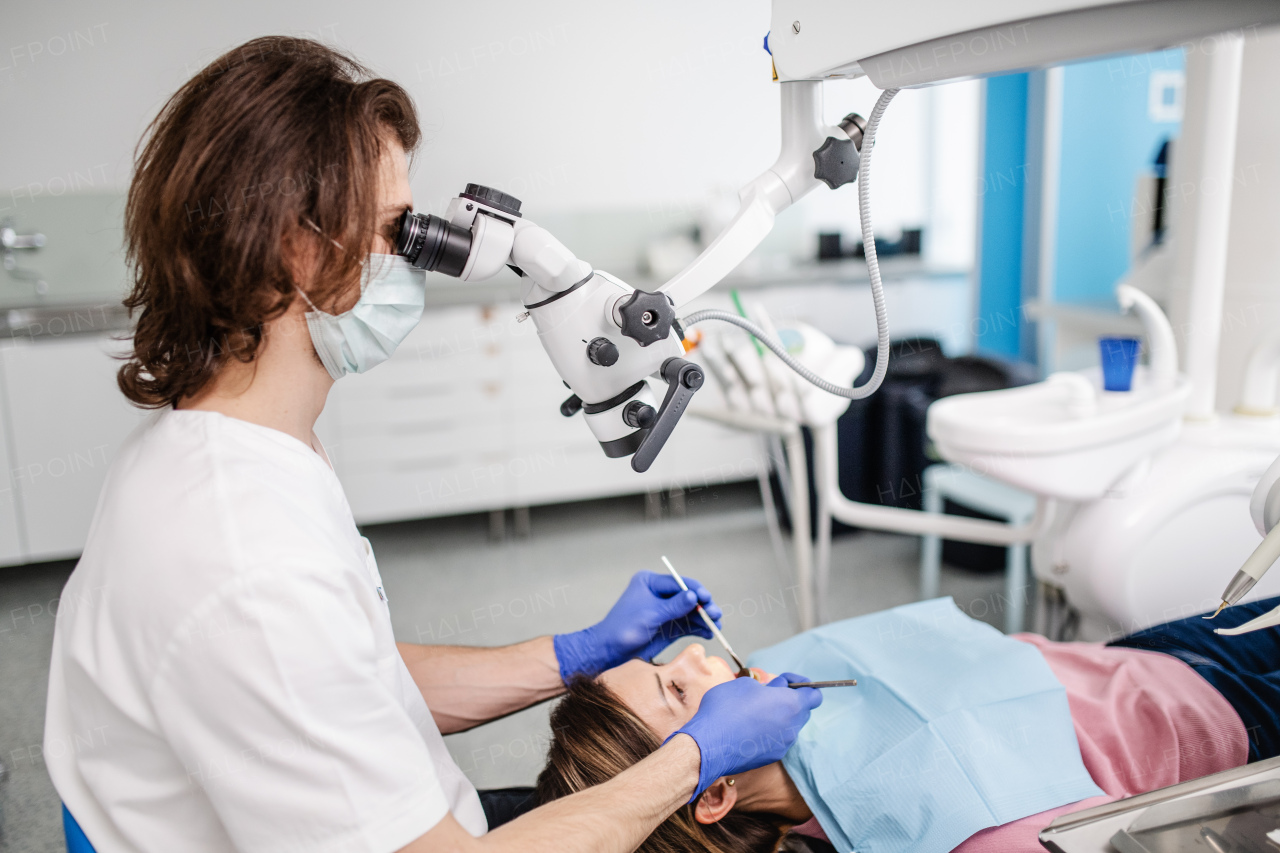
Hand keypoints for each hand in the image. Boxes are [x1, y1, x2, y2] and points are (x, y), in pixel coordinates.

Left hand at [552, 571, 722, 681]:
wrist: (610, 652)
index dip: (695, 591)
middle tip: (715, 614)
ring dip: (703, 618)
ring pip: (690, 612)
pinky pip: (687, 625)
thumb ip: (673, 606)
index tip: (706, 599)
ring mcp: (665, 611)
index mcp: (650, 582)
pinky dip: (698, 628)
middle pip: (687, 597)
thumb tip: (694, 596)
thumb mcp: (650, 615)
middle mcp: (659, 594)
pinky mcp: (668, 627)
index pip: (678, 583)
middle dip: (702, 606)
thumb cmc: (623, 628)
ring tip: (716, 625)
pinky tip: (708, 633)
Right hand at [665, 673, 821, 800]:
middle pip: (802, 711)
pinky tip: (747, 729)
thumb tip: (768, 693)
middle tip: (765, 695)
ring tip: (752, 713)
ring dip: (777, 717)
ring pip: (788, 726)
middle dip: (788, 700)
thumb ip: (765, 687)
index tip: (783, 682)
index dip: (800, 684)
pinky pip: (776, 740)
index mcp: (791, 704)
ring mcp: (783, 744)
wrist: (709, 744)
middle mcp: (793, 727)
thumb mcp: (745, 684)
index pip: (814, 695)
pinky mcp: (771, 757)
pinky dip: (767, 733)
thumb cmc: (726, 708)